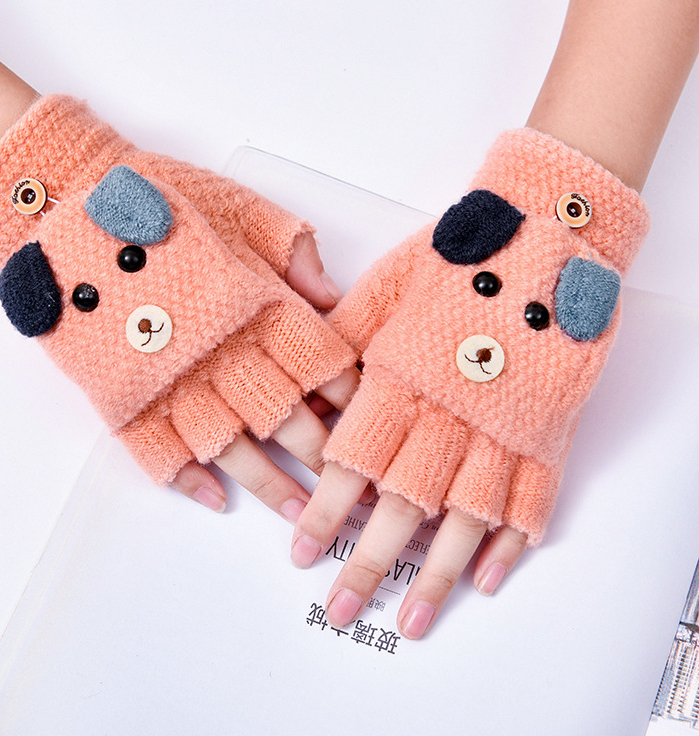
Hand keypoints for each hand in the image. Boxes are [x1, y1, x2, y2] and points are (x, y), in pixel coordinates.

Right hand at [0, 96, 358, 521]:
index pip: (316, 361)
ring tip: (300, 516)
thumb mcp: (238, 205)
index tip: (368, 426)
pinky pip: (155, 448)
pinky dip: (184, 478)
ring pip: (228, 444)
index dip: (346, 398)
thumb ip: (290, 249)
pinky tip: (214, 499)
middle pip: (282, 413)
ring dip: (267, 484)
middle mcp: (216, 346)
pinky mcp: (118, 391)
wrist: (68, 198)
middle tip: (353, 492)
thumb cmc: (160, 200)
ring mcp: (165, 374)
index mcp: (251, 301)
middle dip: (320, 456)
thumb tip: (333, 298)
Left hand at [291, 128, 648, 634]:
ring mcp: (504, 424)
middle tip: (341, 608)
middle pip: (404, 502)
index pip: (355, 461)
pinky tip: (487, 576)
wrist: (541, 231)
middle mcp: (450, 409)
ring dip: (438, 573)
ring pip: (467, 515)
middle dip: (368, 561)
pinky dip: (512, 541)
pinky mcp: (549, 427)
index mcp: (403, 375)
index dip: (326, 512)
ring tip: (414, 619)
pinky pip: (533, 496)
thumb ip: (344, 344)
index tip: (303, 552)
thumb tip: (306, 392)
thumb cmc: (457, 257)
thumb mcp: (385, 289)